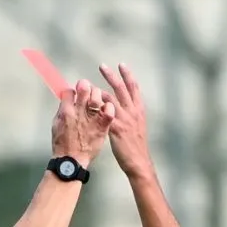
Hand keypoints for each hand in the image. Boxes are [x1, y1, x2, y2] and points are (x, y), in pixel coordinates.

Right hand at [50, 79, 116, 165]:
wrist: (71, 161)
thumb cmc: (63, 145)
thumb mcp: (56, 124)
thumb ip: (62, 110)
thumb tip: (66, 101)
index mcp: (66, 111)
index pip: (69, 91)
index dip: (73, 90)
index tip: (75, 93)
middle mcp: (79, 112)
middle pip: (84, 88)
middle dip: (86, 86)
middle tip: (87, 90)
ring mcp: (92, 119)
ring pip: (97, 96)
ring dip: (97, 94)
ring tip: (97, 99)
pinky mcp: (102, 126)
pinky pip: (109, 111)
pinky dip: (109, 107)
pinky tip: (107, 108)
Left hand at [100, 64, 153, 180]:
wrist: (138, 161)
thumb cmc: (136, 146)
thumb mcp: (137, 127)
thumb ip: (130, 115)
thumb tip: (123, 107)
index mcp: (139, 110)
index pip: (134, 88)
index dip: (128, 75)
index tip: (121, 64)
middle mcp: (133, 112)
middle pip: (122, 88)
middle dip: (112, 76)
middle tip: (102, 65)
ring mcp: (125, 119)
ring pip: (111, 98)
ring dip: (99, 89)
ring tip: (89, 84)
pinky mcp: (116, 128)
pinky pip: (104, 113)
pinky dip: (96, 106)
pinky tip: (88, 103)